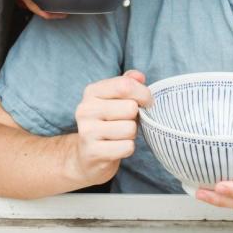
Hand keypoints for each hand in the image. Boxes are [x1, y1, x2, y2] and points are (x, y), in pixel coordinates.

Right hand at [72, 71, 151, 186]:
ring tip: (120, 135)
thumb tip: (139, 76)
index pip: (125, 85)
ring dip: (131, 134)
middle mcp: (86, 109)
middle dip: (135, 117)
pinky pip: (127, 147)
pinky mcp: (93, 152)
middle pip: (130, 108)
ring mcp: (87, 131)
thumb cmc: (107, 123)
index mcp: (92, 92)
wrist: (86, 156)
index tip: (147, 102)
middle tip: (126, 122)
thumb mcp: (114, 99)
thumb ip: (127, 83)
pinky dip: (127, 148)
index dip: (143, 93)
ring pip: (130, 129)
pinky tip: (116, 148)